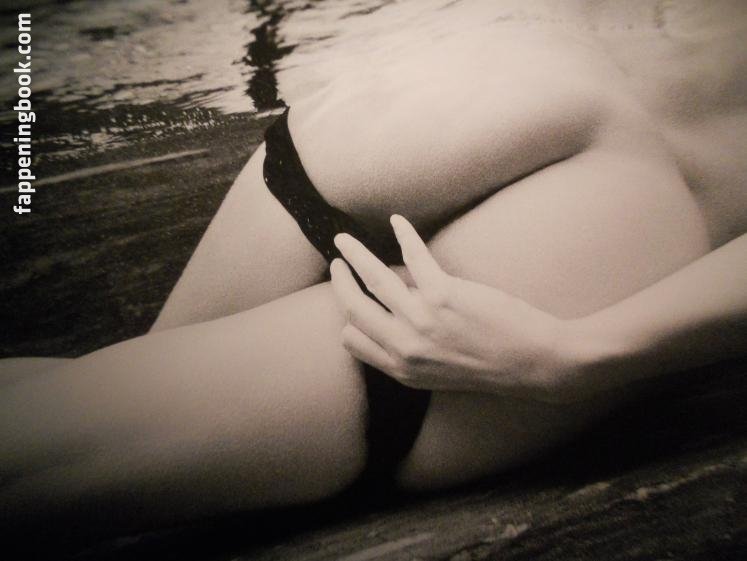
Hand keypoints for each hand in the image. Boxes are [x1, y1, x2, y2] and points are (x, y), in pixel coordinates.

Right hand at [330, 215, 587, 402]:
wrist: (536, 364)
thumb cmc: (492, 366)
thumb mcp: (438, 374)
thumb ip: (410, 350)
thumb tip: (393, 314)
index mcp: (402, 369)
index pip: (352, 340)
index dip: (347, 318)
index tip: (350, 300)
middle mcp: (406, 347)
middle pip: (352, 309)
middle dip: (339, 283)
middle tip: (337, 265)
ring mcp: (423, 320)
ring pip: (373, 279)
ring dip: (354, 254)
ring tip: (345, 241)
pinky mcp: (444, 294)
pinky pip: (414, 256)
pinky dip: (404, 233)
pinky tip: (397, 221)